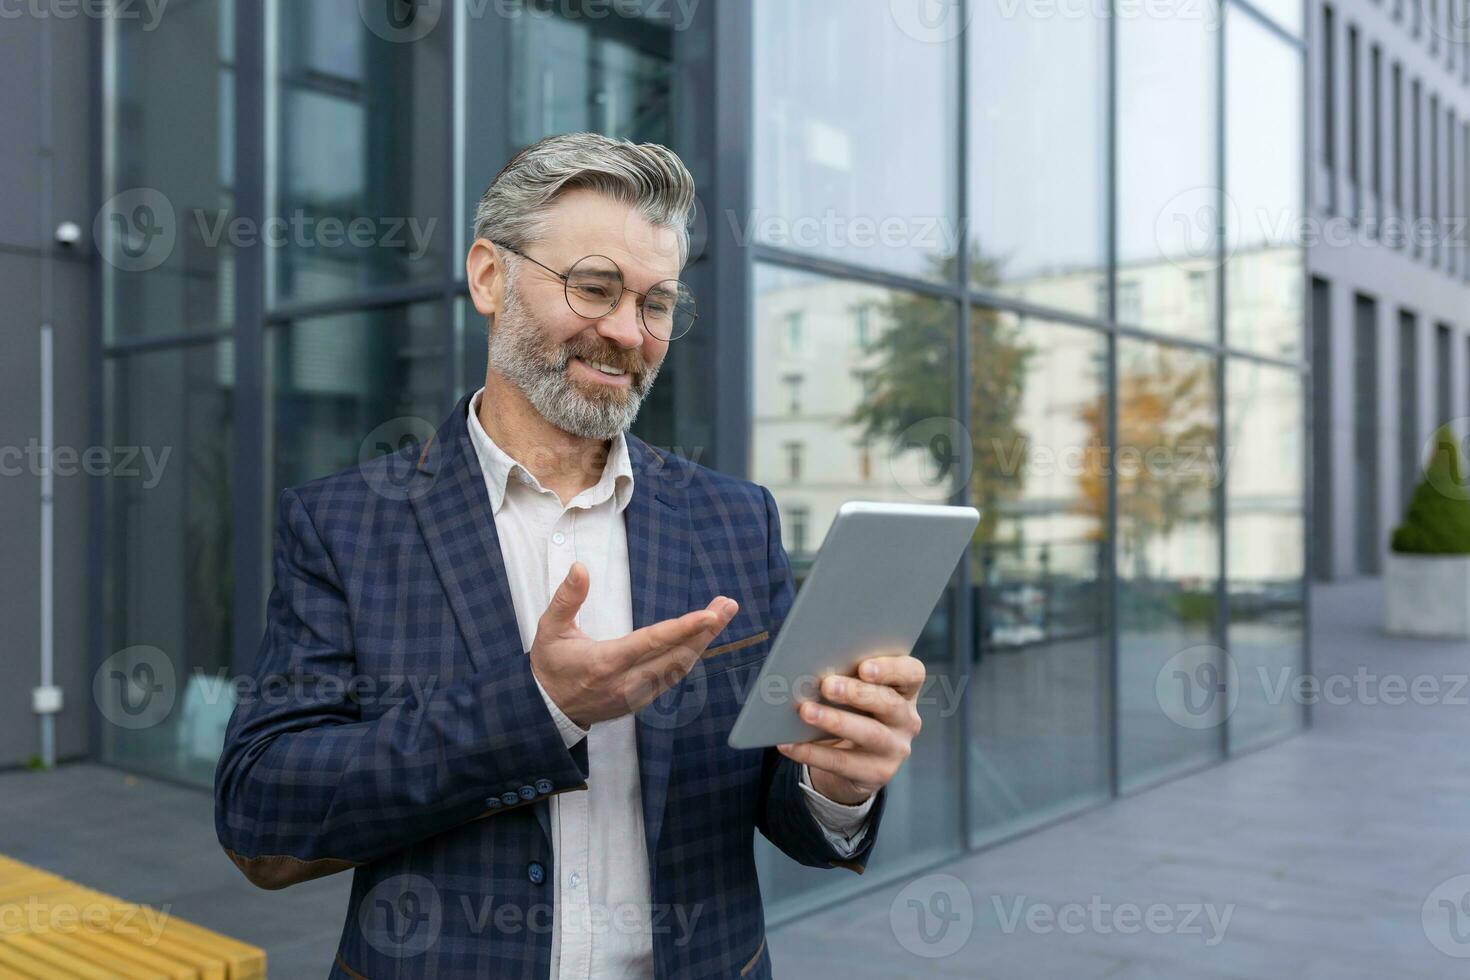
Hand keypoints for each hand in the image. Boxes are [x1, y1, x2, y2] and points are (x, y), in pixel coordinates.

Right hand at [529, 561, 738, 727]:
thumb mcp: (550, 629)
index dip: (684, 628)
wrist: (546, 711)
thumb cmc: (549, 666)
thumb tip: (580, 568)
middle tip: (728, 605)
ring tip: (721, 616)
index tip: (710, 615)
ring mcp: (636, 695)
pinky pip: (672, 678)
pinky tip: (701, 639)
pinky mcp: (640, 701)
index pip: (653, 642)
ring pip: (679, 668)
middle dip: (706, 630)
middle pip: (676, 655)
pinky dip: (689, 656)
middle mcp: (626, 682)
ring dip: (703, 642)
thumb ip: (567, 598)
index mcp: (605, 662)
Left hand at [776, 652, 923, 804]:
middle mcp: (906, 718)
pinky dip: (812, 753)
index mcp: (905, 689)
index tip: (864, 667)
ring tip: (806, 712)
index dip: (891, 668)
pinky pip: (843, 762)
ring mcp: (896, 748)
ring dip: (836, 721)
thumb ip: (843, 679)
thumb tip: (807, 671)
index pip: (912, 673)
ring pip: (869, 733)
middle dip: (857, 693)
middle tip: (827, 685)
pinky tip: (789, 744)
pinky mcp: (878, 773)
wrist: (855, 761)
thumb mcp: (854, 694)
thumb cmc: (852, 712)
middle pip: (889, 702)